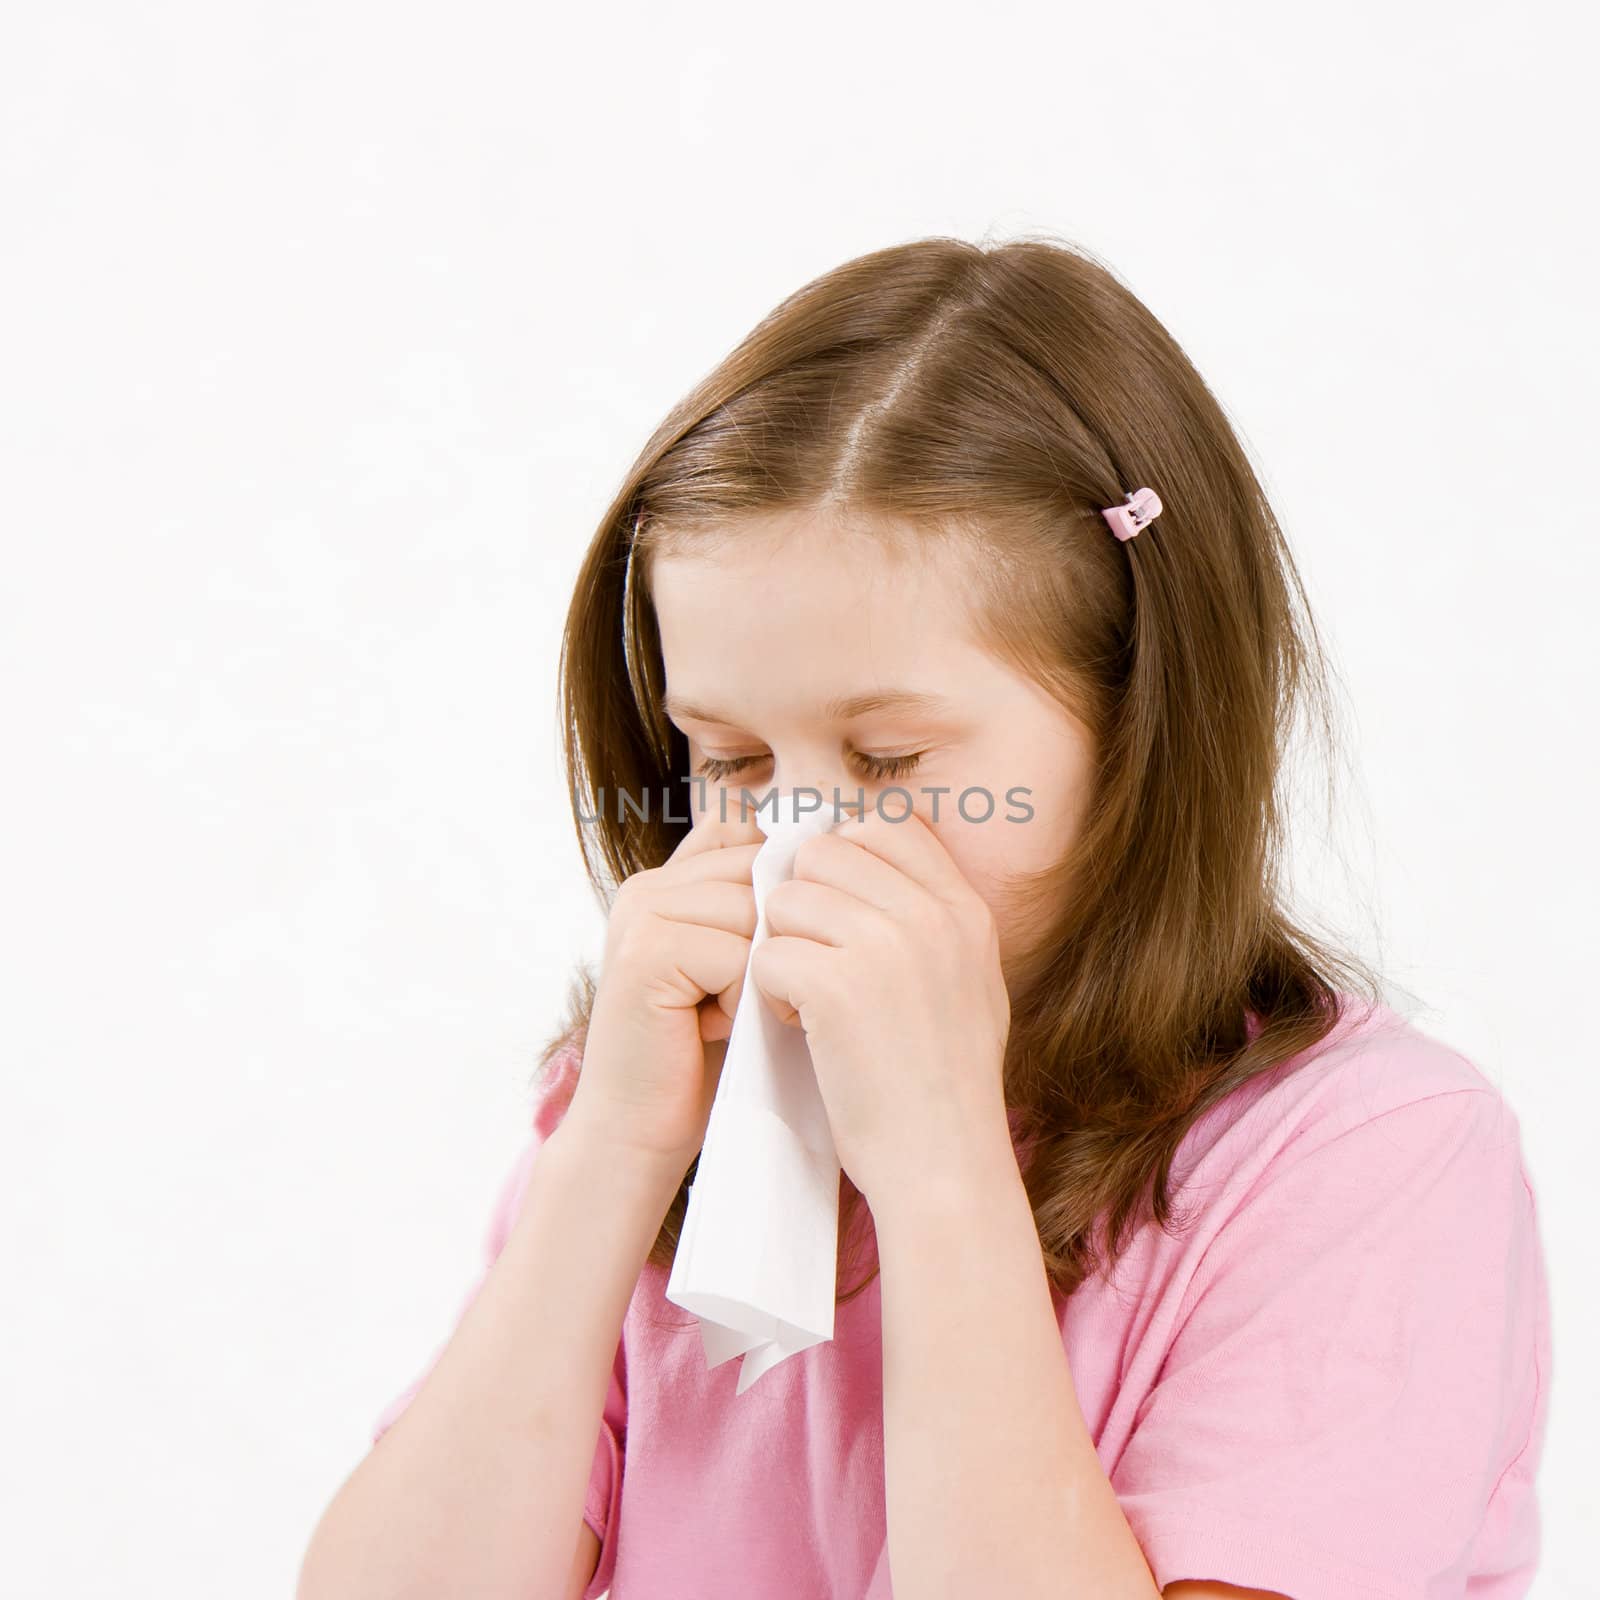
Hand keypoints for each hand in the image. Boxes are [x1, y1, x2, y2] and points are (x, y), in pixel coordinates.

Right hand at [564, 805, 764, 1173]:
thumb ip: (757, 911)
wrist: (638, 1131)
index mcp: (667, 880)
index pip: (747, 833)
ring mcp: (641, 915)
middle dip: (775, 934)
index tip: (783, 942)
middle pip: (759, 868)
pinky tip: (717, 1028)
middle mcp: (648, 886)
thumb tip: (833, 858)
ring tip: (728, 1012)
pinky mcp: (646, 953)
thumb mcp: (737, 967)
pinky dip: (743, 998)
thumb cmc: (704, 1054)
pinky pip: (736, 952)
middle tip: (744, 994)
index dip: (780, 883)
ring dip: (761, 969)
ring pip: (754, 909)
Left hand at [750, 808, 1013, 1207]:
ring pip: (786, 900)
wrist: (944, 1166)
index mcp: (965, 909)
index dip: (844, 858)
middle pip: (823, 852)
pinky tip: (803, 1029)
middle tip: (815, 962)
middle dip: (802, 903)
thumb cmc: (944, 1086)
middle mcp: (931, 915)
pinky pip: (768, 954)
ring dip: (784, 949)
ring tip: (810, 1003)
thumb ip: (930, 918)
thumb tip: (862, 855)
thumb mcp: (970, 982)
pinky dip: (770, 994)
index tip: (835, 911)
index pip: (887, 823)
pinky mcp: (836, 986)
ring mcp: (885, 946)